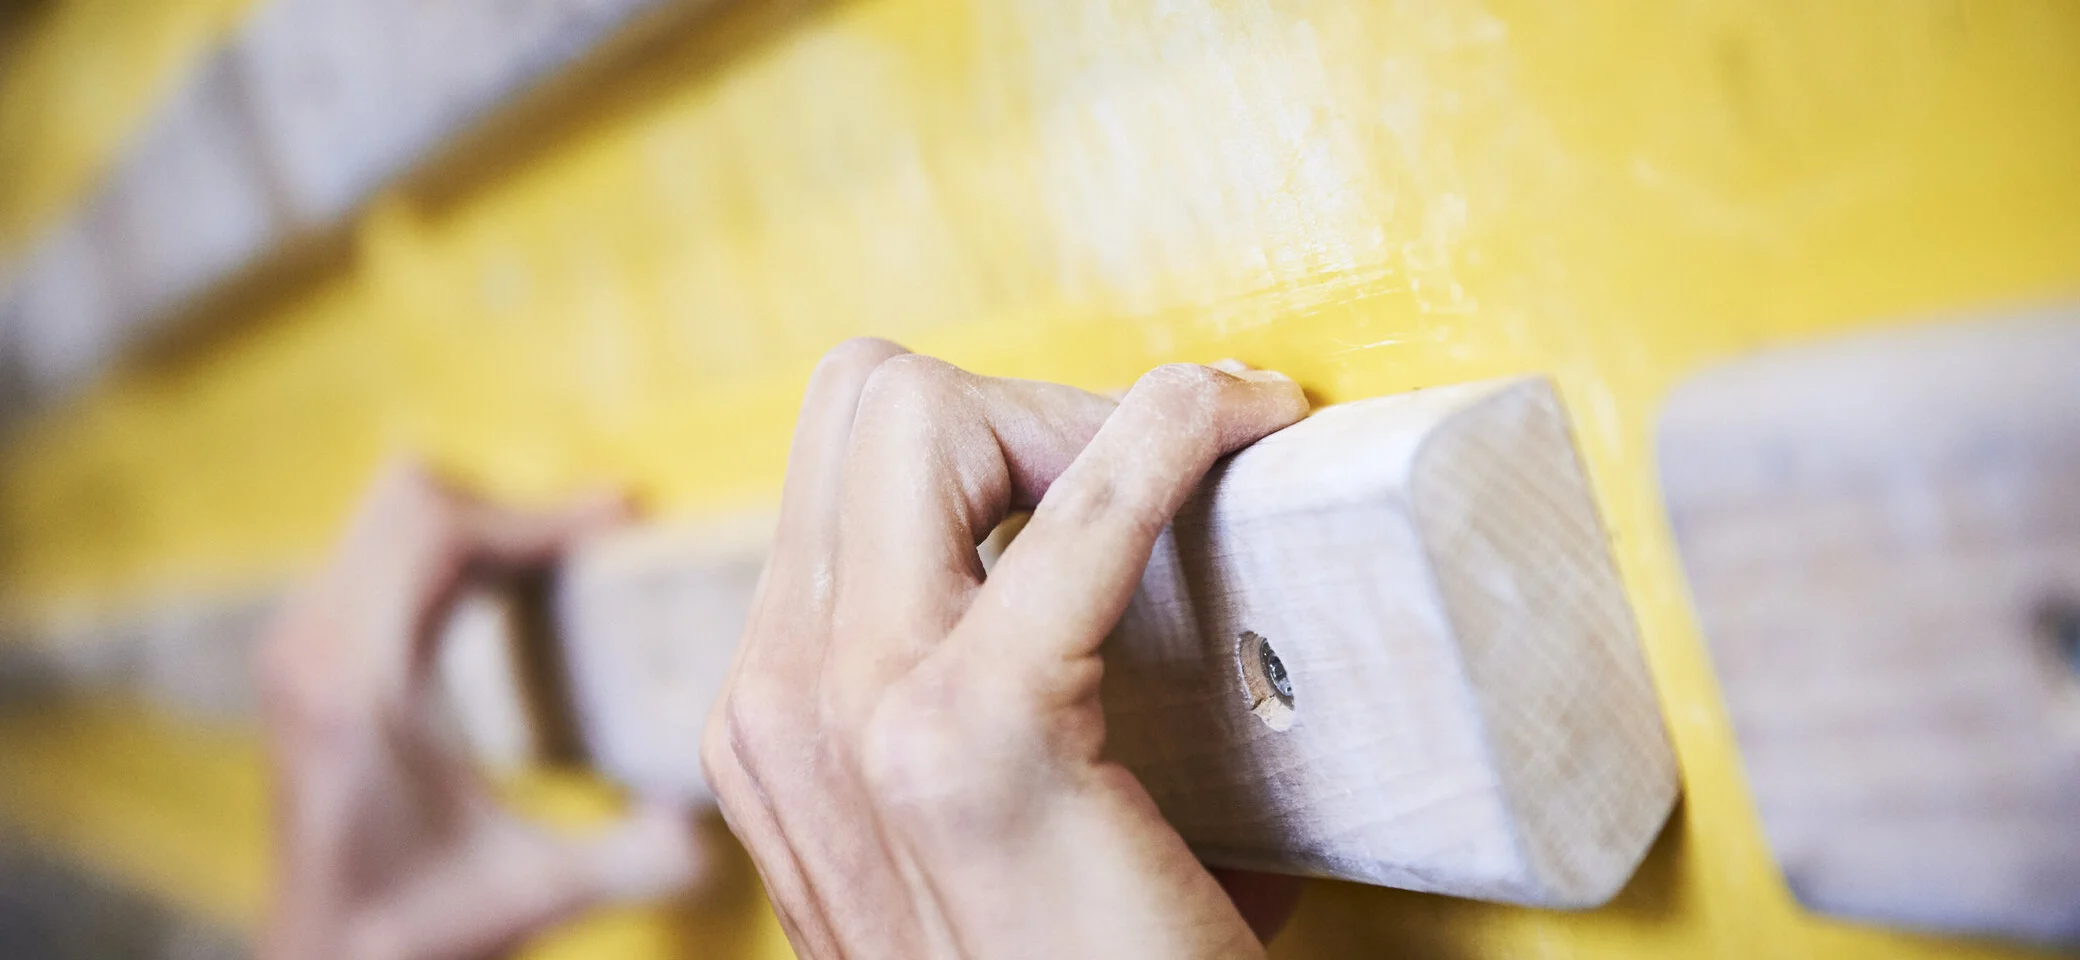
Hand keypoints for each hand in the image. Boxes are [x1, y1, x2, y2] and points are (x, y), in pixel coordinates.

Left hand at [257, 464, 701, 959]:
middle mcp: (312, 649)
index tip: (618, 519)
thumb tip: (710, 830)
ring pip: (387, 516)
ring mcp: (297, 645)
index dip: (534, 515)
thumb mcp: (535, 894)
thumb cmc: (414, 927)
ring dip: (478, 524)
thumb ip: (631, 860)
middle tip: (592, 541)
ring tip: (561, 560)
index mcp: (359, 687)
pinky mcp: (304, 654)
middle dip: (509, 508)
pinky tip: (505, 592)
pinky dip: (445, 551)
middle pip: (407, 498)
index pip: (437, 536)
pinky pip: (376, 552)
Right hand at [703, 341, 1310, 958]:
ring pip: (912, 408)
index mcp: (776, 719)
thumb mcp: (984, 841)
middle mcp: (774, 704)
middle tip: (1152, 470)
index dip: (989, 438)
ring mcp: (844, 718)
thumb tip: (1155, 592)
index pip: (839, 467)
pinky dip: (1164, 431)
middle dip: (1018, 402)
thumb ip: (996, 712)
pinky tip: (1240, 419)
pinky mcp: (970, 738)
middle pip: (859, 401)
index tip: (1124, 468)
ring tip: (1194, 464)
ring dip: (1072, 413)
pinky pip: (1077, 501)